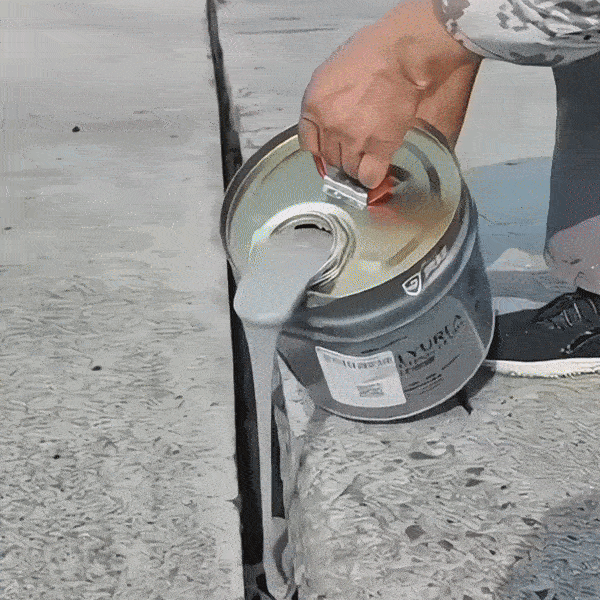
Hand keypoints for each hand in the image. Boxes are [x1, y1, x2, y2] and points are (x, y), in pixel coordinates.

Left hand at [298, 0, 481, 188]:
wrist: (401, 54)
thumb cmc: (370, 54)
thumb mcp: (330, 74)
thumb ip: (322, 102)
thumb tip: (324, 125)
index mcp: (313, 105)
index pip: (308, 144)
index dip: (322, 148)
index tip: (331, 148)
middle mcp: (329, 124)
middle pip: (329, 158)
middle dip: (341, 154)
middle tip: (356, 144)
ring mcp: (354, 138)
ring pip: (348, 170)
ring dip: (357, 165)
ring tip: (369, 153)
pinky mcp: (379, 147)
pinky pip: (369, 176)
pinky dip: (372, 178)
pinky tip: (377, 169)